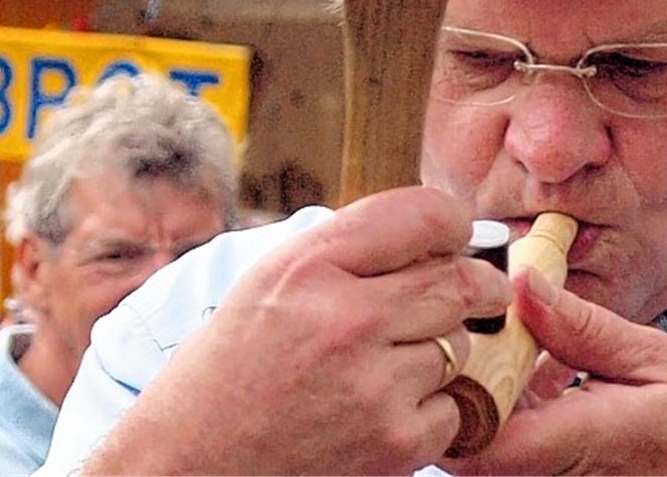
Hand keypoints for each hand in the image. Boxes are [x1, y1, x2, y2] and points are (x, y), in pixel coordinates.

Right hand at [84, 187, 510, 474]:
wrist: (191, 462)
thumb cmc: (234, 364)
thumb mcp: (272, 278)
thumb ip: (350, 248)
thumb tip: (439, 230)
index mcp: (310, 265)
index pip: (423, 214)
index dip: (453, 222)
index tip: (457, 234)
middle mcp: (346, 319)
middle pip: (459, 281)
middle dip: (474, 285)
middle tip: (475, 291)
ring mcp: (373, 385)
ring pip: (460, 343)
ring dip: (443, 349)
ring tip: (391, 361)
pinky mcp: (393, 443)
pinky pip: (454, 404)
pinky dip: (433, 407)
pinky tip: (386, 406)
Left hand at [447, 268, 666, 474]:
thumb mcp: (657, 359)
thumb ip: (581, 327)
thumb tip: (521, 282)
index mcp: (584, 443)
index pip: (480, 439)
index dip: (453, 389)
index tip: (462, 335)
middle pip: (468, 444)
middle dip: (460, 383)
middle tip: (477, 329)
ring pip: (479, 451)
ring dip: (482, 396)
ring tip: (512, 348)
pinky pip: (505, 456)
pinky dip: (504, 414)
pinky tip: (531, 381)